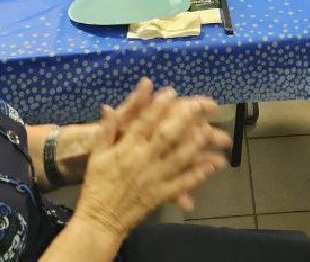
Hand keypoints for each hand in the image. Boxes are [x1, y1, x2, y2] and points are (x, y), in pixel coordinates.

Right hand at [74, 81, 228, 237]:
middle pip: (167, 135)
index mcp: (126, 147)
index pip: (145, 121)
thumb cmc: (97, 183)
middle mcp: (142, 159)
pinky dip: (197, 175)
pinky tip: (212, 166)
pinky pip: (182, 184)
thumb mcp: (97, 153)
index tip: (172, 91)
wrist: (99, 219)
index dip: (159, 105)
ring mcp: (153, 178)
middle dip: (185, 119)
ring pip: (178, 158)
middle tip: (201, 105)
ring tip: (211, 132)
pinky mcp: (160, 195)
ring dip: (196, 144)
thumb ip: (107, 128)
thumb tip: (108, 105)